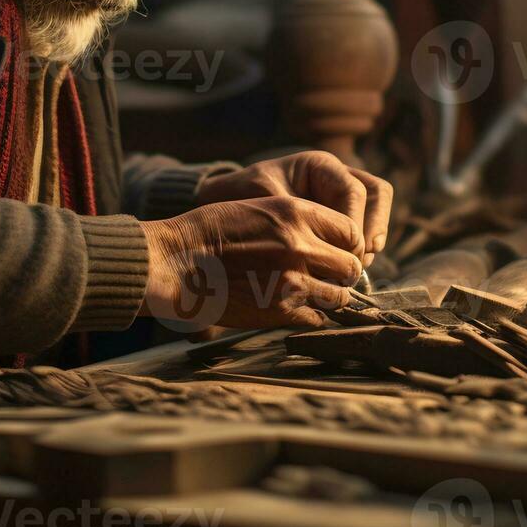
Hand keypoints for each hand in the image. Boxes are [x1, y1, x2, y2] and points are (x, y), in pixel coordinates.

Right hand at [141, 196, 363, 328]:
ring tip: (313, 293)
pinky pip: (318, 319)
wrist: (176, 260)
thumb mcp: (258, 207)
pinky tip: (296, 308)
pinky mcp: (280, 310)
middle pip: (351, 266)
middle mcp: (301, 245)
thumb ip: (298, 221)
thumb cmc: (210, 231)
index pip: (351, 231)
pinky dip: (313, 317)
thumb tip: (327, 240)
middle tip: (328, 276)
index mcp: (297, 213)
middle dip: (343, 273)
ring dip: (330, 297)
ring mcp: (293, 280)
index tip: (338, 252)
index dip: (348, 244)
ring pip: (340, 297)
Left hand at [195, 151, 393, 259]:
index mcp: (320, 166)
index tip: (349, 252)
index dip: (357, 223)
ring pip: (377, 210)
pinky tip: (349, 270)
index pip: (354, 191)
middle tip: (362, 261)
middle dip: (374, 228)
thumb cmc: (241, 201)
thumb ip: (294, 218)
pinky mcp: (339, 220)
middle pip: (378, 194)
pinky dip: (360, 249)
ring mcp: (341, 197)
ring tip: (360, 267)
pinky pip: (363, 230)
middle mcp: (337, 177)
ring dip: (373, 239)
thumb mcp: (263, 203)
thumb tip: (320, 246)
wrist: (225, 211)